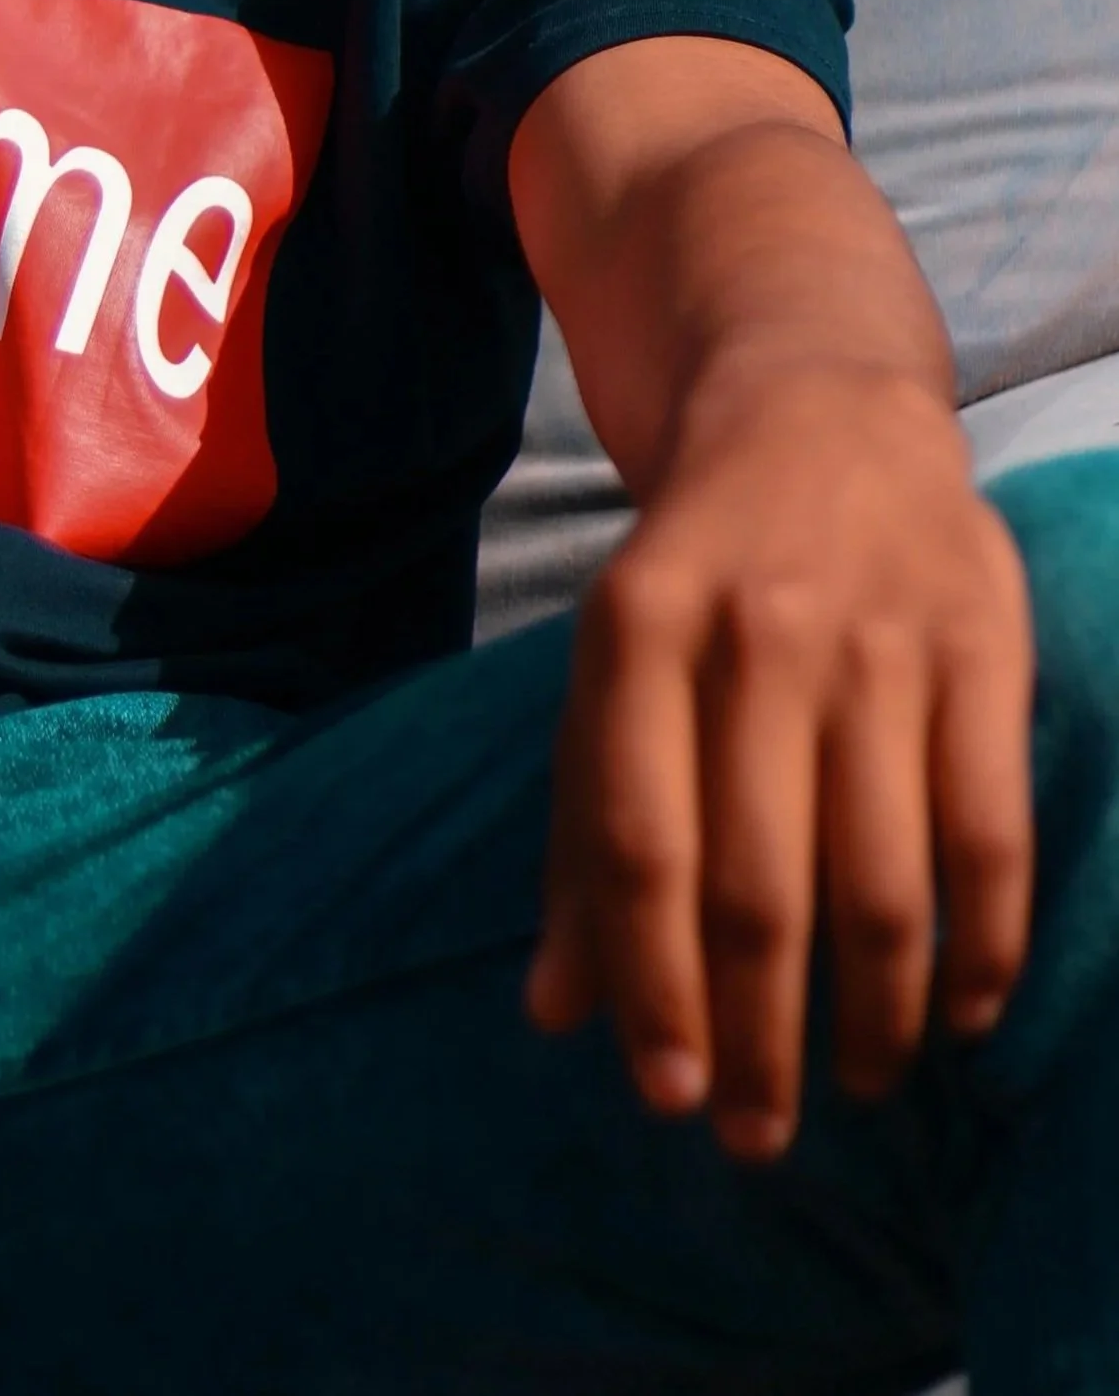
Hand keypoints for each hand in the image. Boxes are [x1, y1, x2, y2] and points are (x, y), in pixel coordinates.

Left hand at [526, 357, 1033, 1159]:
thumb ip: (580, 833)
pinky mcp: (982, 645)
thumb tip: (552, 1014)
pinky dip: (979, 946)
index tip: (664, 1095)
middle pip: (756, 885)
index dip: (650, 984)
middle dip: (756, 1035)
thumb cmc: (696, 571)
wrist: (818, 407)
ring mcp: (876, 639)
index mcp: (636, 630)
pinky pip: (988, 834)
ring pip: (880, 881)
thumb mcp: (610, 670)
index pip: (635, 842)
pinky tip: (960, 1012)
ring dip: (872, 1014)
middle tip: (757, 1134)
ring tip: (858, 1080)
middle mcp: (753, 633)